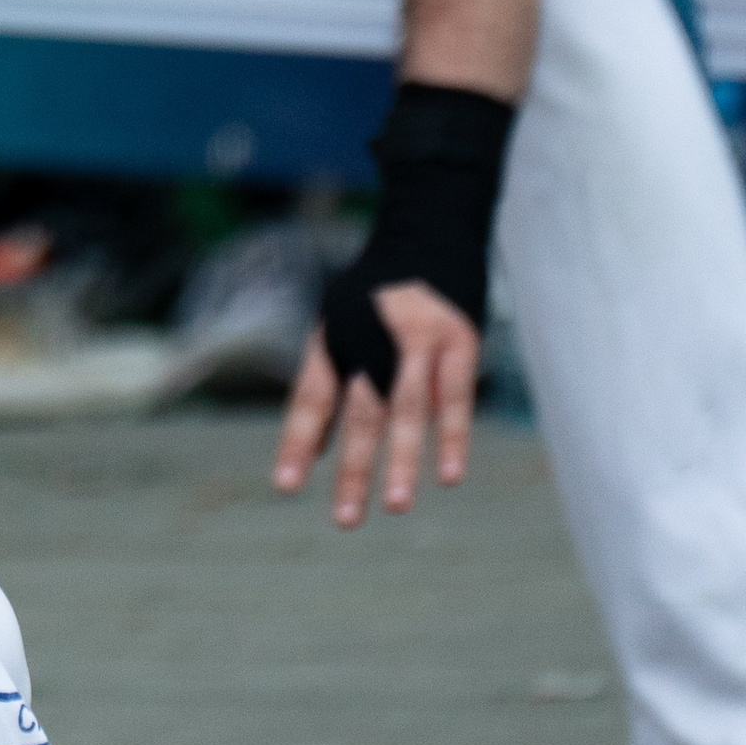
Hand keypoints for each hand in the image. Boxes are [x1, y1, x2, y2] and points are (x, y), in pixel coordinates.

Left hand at [271, 280, 479, 524]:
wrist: (428, 225)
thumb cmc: (378, 291)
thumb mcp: (339, 324)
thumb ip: (328, 387)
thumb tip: (315, 450)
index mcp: (336, 336)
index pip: (312, 396)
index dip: (299, 441)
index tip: (285, 485)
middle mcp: (372, 339)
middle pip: (361, 412)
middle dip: (354, 469)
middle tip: (346, 520)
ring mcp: (417, 340)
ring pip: (407, 409)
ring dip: (402, 461)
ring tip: (396, 507)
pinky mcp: (459, 339)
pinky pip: (456, 395)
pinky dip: (453, 436)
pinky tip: (448, 474)